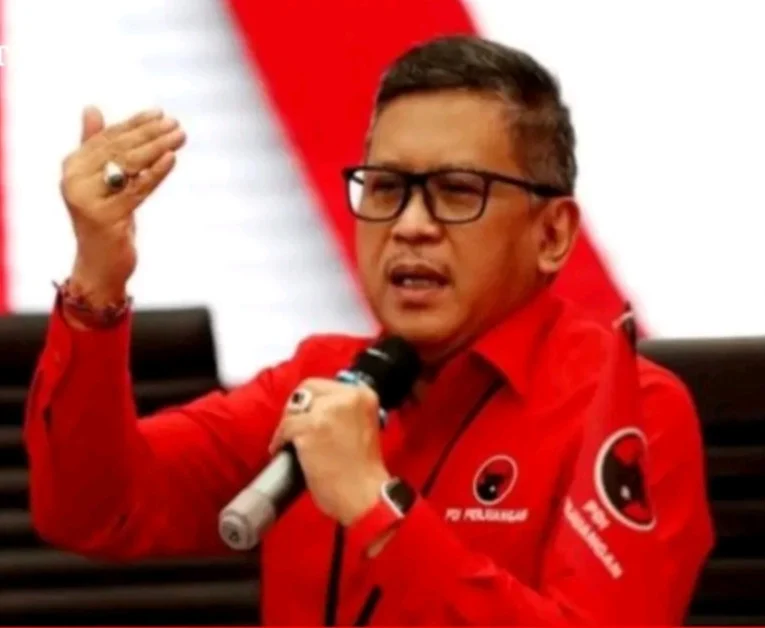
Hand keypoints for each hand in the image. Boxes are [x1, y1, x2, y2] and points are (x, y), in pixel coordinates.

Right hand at [60, 105, 185, 303]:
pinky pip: (137, 189)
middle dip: (150, 134)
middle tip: (176, 124)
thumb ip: (95, 146)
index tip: (159, 113)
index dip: (134, 124)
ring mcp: (89, 200)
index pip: (107, 138)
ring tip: (180, 136)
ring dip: (158, 148)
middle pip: (119, 150)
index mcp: (72, 167)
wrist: (100, 263)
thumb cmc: (106, 219)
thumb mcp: (100, 181)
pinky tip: (172, 159)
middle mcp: (74, 180)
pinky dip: (156, 172)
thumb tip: (92, 108)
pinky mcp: (107, 217)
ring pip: (130, 167)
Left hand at [268, 379, 390, 525]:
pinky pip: (285, 428)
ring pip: (295, 409)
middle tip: (293, 425)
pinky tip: (280, 450)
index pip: (327, 385)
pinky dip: (279, 440)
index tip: (307, 414)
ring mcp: (327, 411)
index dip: (313, 400)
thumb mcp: (362, 427)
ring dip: (288, 424)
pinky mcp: (310, 428)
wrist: (365, 496)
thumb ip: (343, 413)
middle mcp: (347, 396)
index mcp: (363, 395)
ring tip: (287, 440)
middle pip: (308, 388)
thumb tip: (314, 410)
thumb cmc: (364, 471)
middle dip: (297, 406)